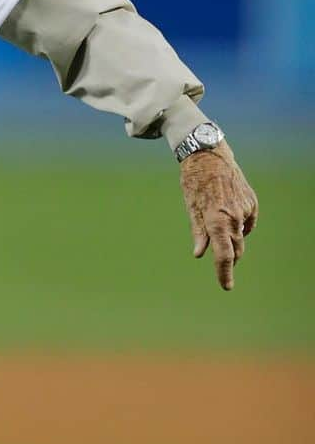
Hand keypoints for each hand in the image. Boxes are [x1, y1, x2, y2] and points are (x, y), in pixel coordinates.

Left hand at [179, 141, 257, 290]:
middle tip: (222, 267)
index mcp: (216, 220)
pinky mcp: (252, 203)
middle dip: (229, 259)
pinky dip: (239, 225)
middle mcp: (234, 217)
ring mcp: (245, 209)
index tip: (226, 286)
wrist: (210, 157)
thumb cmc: (195, 183)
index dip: (224, 272)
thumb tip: (200, 254)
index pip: (223, 254)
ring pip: (241, 235)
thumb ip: (198, 233)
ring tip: (219, 226)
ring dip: (232, 239)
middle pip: (235, 249)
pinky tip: (229, 215)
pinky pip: (247, 222)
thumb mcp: (191, 209)